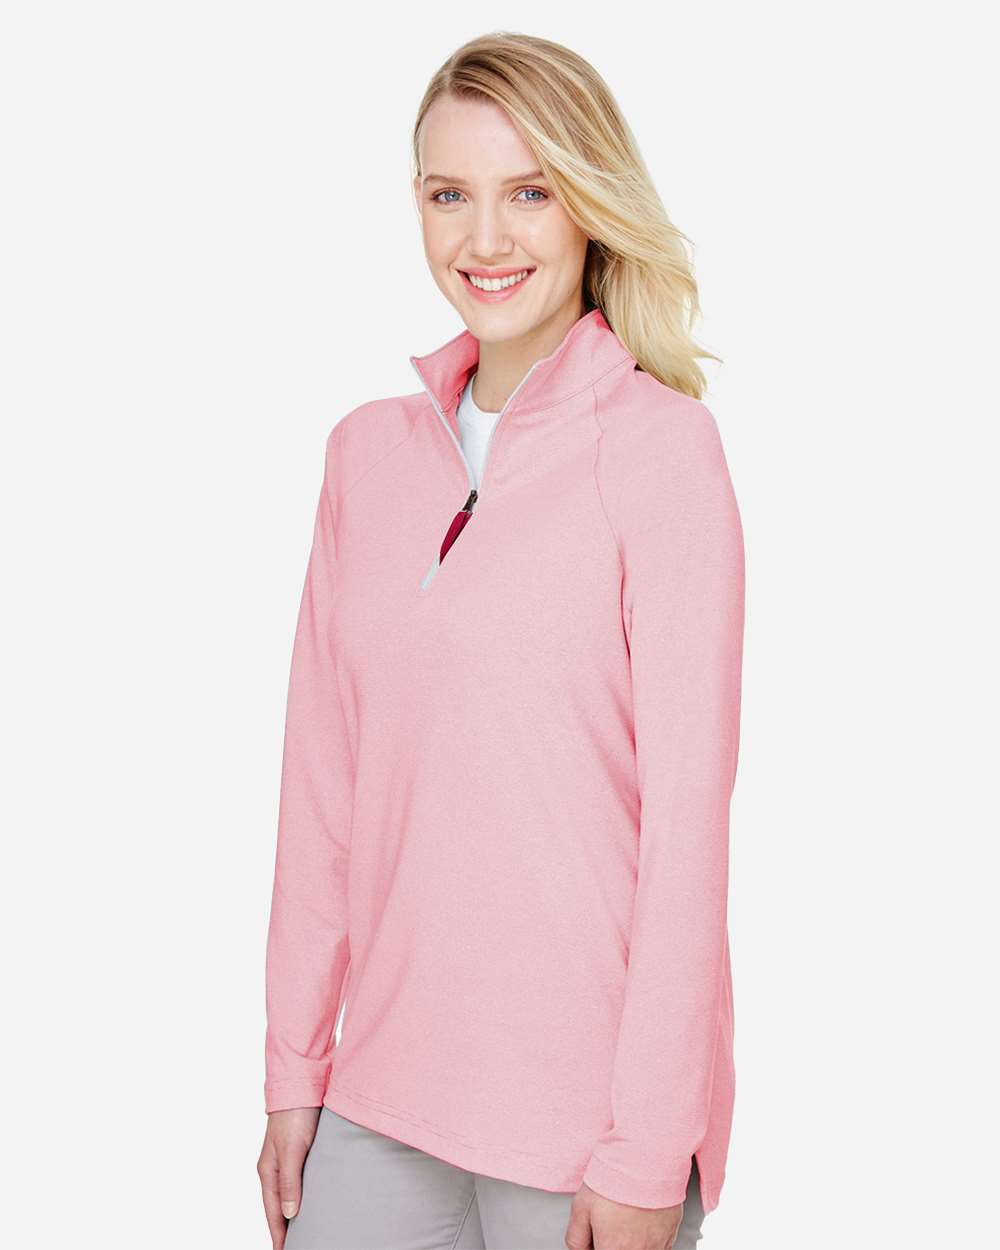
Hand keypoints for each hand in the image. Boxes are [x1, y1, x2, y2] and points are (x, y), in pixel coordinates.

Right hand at [257, 1107, 320, 1248]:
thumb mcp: (293, 1149)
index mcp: (268, 1171)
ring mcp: (285, 1160)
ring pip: (289, 1195)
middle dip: (286, 1229)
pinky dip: (303, 1195)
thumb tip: (289, 1213)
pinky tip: (313, 1201)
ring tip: (306, 1231)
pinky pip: (298, 1181)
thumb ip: (290, 1181)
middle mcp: (274, 1168)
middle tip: (299, 1246)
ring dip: (295, 1213)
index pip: (272, 1213)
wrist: (301, 1082)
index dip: (279, 1235)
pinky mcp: (299, 1151)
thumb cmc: (295, 1113)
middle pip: (278, 1208)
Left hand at [564, 1180, 684, 1249]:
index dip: (596, 1245)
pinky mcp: (671, 1234)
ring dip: (631, 1241)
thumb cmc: (615, 1177)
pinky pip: (657, 1246)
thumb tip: (579, 1249)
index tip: (596, 1237)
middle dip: (613, 1242)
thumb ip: (576, 1237)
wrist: (646, 1157)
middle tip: (610, 1223)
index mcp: (613, 1249)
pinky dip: (648, 1238)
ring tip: (626, 1218)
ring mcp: (657, 1245)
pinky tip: (641, 1218)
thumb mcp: (581, 1206)